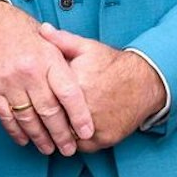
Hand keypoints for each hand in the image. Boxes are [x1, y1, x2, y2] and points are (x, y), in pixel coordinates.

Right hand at [0, 1, 93, 155]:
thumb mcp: (51, 41)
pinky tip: (24, 139)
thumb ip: (68, 66)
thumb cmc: (24, 34)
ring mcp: (9, 81)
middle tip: (68, 148)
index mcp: (48, 59)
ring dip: (39, 137)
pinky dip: (15, 131)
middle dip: (61, 134)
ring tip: (49, 148)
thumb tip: (86, 89)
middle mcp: (29, 72)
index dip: (79, 116)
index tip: (86, 132)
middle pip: (49, 111)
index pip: (68, 94)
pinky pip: (6, 116)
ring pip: (28, 118)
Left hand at [37, 24, 165, 151]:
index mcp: (75, 84)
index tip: (31, 98)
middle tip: (36, 117)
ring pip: (64, 137)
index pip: (45, 97)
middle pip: (52, 120)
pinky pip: (81, 147)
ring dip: (57, 134)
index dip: (36, 99)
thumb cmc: (113, 64)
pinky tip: (69, 133)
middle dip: (44, 120)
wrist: (145, 82)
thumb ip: (61, 41)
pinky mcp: (104, 139)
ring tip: (51, 127)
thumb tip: (42, 29)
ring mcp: (95, 126)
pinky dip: (73, 142)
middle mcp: (85, 108)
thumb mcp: (87, 47)